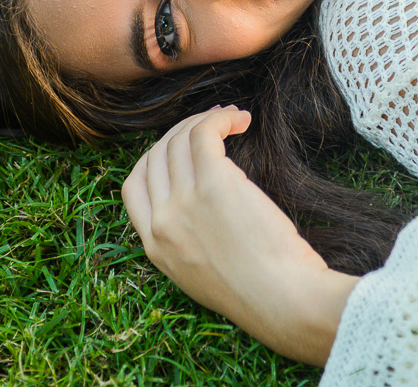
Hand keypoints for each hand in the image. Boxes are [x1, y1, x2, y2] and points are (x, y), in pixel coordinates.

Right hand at [121, 106, 358, 365]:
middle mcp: (162, 221)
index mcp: (155, 246)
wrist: (283, 301)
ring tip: (233, 117)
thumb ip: (189, 243)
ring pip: (180, 139)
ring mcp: (184, 201)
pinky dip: (221, 117)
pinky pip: (205, 133)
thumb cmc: (261, 293)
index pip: (134, 186)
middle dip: (180, 132)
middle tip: (211, 125)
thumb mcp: (203, 276)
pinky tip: (241, 119)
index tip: (181, 148)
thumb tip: (201, 209)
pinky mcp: (214, 183)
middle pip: (156, 155)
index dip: (155, 158)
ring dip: (205, 119)